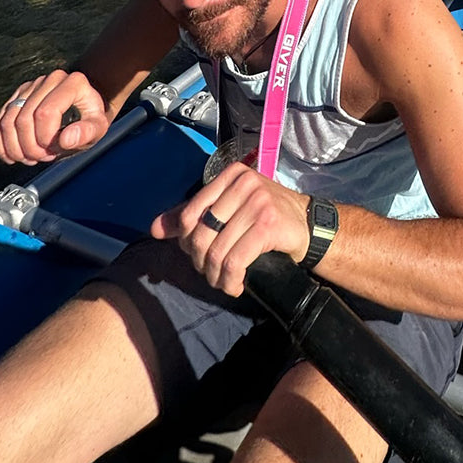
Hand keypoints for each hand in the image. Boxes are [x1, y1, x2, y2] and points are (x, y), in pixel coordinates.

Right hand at [0, 70, 108, 165]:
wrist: (84, 105)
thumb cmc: (91, 116)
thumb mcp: (99, 127)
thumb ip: (87, 132)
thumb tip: (66, 139)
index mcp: (72, 83)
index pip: (46, 112)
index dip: (45, 137)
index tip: (54, 149)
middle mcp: (48, 80)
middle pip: (24, 118)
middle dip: (30, 146)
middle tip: (43, 157)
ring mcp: (30, 87)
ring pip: (8, 121)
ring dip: (15, 148)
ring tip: (31, 158)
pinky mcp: (16, 97)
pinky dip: (1, 144)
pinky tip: (13, 157)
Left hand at [151, 162, 310, 295]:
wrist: (308, 225)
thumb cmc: (265, 217)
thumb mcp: (229, 210)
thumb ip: (192, 216)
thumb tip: (154, 229)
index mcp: (229, 176)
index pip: (190, 212)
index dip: (186, 241)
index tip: (197, 255)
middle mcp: (243, 183)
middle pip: (200, 234)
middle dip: (200, 262)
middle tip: (210, 274)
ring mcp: (257, 202)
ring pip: (216, 251)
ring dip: (216, 277)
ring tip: (223, 283)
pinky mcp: (268, 225)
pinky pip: (235, 261)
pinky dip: (231, 280)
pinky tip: (236, 286)